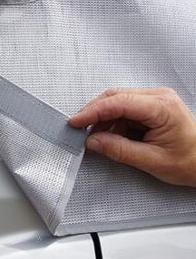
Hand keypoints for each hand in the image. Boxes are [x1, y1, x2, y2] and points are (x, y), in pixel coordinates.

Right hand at [69, 88, 195, 186]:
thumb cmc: (190, 161)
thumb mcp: (152, 160)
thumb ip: (119, 150)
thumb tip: (92, 142)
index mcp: (161, 107)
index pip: (118, 102)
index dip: (92, 112)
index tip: (75, 122)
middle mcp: (157, 97)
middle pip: (114, 97)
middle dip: (94, 113)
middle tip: (79, 130)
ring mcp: (154, 100)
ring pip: (117, 102)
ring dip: (103, 119)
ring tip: (96, 138)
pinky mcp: (150, 107)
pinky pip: (123, 109)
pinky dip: (112, 122)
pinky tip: (109, 135)